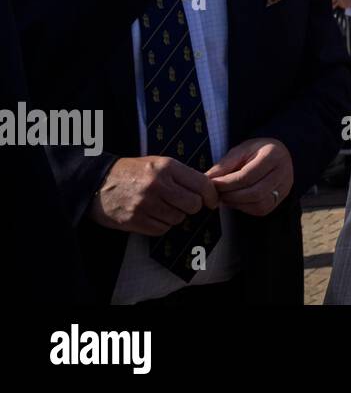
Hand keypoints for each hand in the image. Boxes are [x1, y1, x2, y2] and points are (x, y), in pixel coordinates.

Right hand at [90, 156, 218, 234]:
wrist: (97, 182)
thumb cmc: (132, 172)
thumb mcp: (158, 163)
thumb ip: (181, 175)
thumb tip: (207, 190)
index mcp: (166, 167)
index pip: (202, 184)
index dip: (211, 196)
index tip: (211, 201)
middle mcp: (158, 185)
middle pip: (193, 205)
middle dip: (192, 207)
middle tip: (183, 204)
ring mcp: (145, 204)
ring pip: (178, 219)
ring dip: (174, 216)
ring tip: (162, 207)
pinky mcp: (134, 220)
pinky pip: (161, 229)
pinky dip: (161, 225)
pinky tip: (152, 215)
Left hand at [207, 138, 293, 215]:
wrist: (276, 153)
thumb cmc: (256, 150)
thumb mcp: (240, 150)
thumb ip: (224, 164)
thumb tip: (207, 179)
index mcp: (273, 155)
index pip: (247, 176)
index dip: (227, 183)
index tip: (212, 185)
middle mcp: (283, 171)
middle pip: (255, 192)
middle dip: (231, 196)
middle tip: (217, 193)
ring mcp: (285, 186)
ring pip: (260, 204)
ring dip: (238, 204)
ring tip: (225, 197)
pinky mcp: (281, 198)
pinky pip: (262, 209)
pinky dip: (245, 208)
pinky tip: (236, 200)